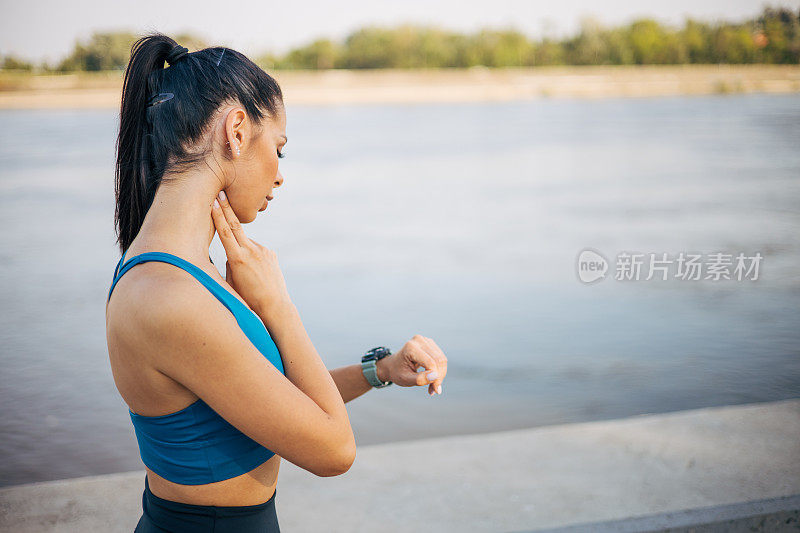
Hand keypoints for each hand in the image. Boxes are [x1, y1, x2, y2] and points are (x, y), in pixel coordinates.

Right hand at [211, 190, 291, 317]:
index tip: (214, 201)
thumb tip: (230, 253)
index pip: (225, 232)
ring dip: (241, 250)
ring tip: (246, 271)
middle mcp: (251, 251)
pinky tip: (256, 272)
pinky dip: (252, 257)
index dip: (218, 215)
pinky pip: (256, 250)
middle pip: (236, 225)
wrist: (274, 305)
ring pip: (245, 242)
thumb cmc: (247, 298)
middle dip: (227, 208)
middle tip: (221, 192)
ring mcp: (263, 250)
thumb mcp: (231, 282)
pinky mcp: (271, 253)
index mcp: (237, 258)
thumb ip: (229, 264)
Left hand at [380, 335, 447, 395]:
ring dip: (440, 374)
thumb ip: (420, 379)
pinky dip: (440, 370)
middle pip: (438, 360)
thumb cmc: (397, 372)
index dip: (435, 377)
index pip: (430, 363)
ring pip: (442, 359)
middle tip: (434, 390)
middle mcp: (419, 340)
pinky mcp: (430, 343)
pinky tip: (433, 378)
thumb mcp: (406, 379)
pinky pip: (441, 358)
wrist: (392, 365)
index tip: (433, 390)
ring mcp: (425, 340)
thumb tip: (435, 376)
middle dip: (439, 377)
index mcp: (410, 348)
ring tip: (433, 386)